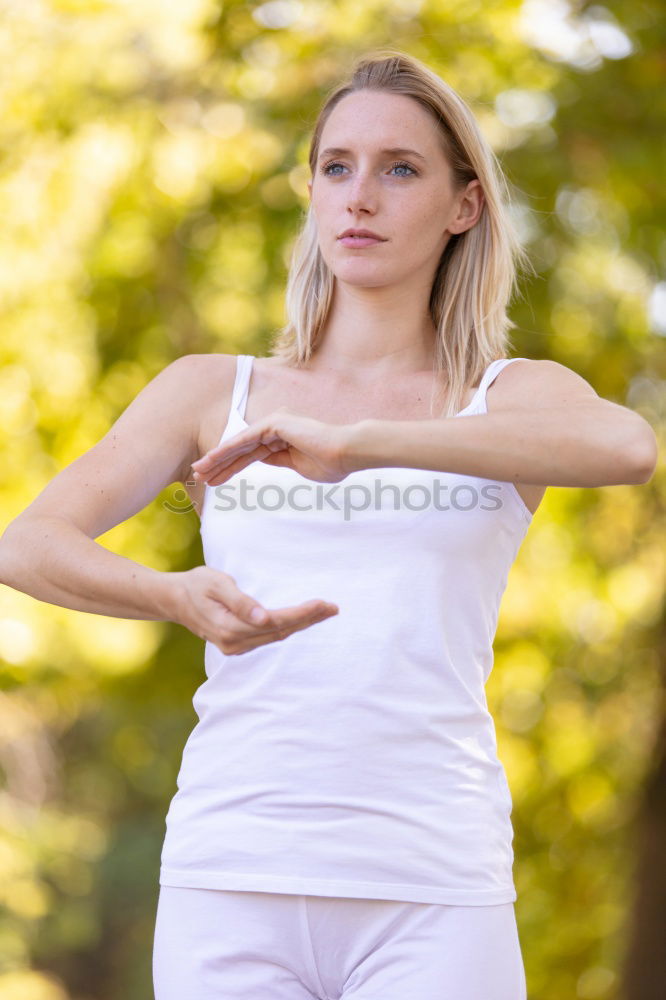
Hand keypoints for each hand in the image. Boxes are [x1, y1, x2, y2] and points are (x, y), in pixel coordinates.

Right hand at [168, 566, 338, 655]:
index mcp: (231, 628)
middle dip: (309, 619)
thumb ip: (240, 601)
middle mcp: (235, 643)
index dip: (301, 614)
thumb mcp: (216, 584)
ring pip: (277, 636)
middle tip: (334, 608)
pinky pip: (269, 637)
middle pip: (281, 632)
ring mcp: (236, 647)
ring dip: (302, 624)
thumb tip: (263, 618)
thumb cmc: (195, 585)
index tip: (322, 603)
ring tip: (326, 611)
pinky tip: (303, 619)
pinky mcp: (238, 644)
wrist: (173, 599)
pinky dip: (288, 627)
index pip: (275, 623)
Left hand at [190, 407, 355, 484]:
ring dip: (218, 457)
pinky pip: (246, 438)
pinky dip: (229, 448)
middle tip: (199, 476)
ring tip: (200, 470)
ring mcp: (275, 423)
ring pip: (239, 444)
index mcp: (282, 439)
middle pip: (240, 449)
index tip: (215, 482)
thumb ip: (280, 462)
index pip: (250, 456)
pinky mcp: (275, 423)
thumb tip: (263, 461)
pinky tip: (213, 458)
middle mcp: (276, 428)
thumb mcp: (299, 466)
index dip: (231, 469)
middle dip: (219, 463)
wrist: (346, 453)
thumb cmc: (331, 463)